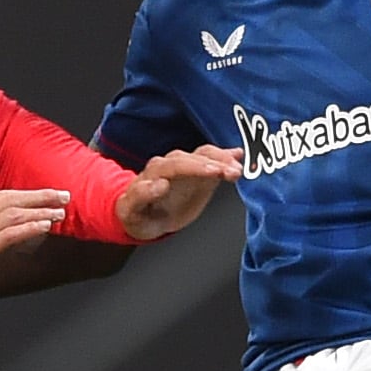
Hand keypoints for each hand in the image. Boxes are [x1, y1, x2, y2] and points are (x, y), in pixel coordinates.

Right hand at [0, 190, 70, 301]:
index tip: (44, 196)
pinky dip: (31, 227)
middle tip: (62, 195)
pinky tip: (46, 226)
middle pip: (12, 199)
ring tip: (60, 212)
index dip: (26, 195)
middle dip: (40, 197)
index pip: (1, 195)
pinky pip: (12, 233)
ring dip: (42, 212)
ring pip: (16, 214)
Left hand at [115, 146, 241, 241]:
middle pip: (194, 159)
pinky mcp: (199, 172)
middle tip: (231, 172)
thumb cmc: (137, 214)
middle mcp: (171, 164)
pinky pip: (213, 160)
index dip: (193, 168)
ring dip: (223, 161)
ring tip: (238, 170)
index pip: (174, 165)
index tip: (211, 172)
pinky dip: (226, 157)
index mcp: (153, 172)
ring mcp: (186, 166)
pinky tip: (239, 155)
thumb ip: (141, 196)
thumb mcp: (132, 212)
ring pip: (205, 156)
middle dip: (214, 164)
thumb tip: (159, 184)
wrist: (145, 215)